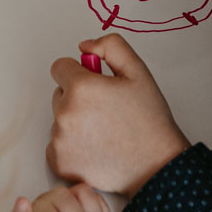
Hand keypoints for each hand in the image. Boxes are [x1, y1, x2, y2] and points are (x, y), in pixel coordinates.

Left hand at [48, 35, 189, 197]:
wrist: (156, 165)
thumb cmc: (148, 120)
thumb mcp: (138, 71)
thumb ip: (110, 46)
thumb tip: (84, 46)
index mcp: (81, 87)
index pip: (59, 67)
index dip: (78, 72)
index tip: (94, 83)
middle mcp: (65, 113)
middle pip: (59, 94)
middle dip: (77, 98)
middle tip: (105, 110)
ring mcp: (60, 140)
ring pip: (58, 120)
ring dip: (74, 122)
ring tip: (104, 131)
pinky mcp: (60, 162)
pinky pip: (55, 145)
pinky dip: (70, 146)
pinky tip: (94, 148)